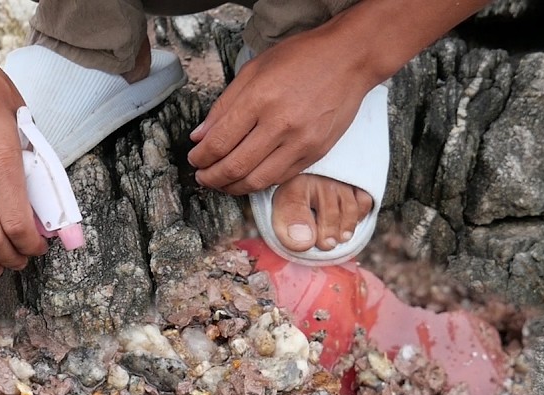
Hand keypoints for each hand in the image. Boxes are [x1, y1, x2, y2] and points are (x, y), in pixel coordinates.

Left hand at [187, 20, 372, 195]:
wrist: (349, 60)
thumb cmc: (301, 58)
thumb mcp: (253, 70)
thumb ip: (224, 106)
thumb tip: (200, 136)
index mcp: (259, 99)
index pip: (219, 142)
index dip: (200, 157)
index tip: (194, 158)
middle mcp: (280, 124)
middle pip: (234, 167)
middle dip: (211, 177)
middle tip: (202, 176)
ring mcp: (300, 142)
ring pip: (256, 181)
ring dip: (232, 187)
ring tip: (221, 182)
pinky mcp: (315, 153)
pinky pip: (279, 178)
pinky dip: (258, 182)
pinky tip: (247, 176)